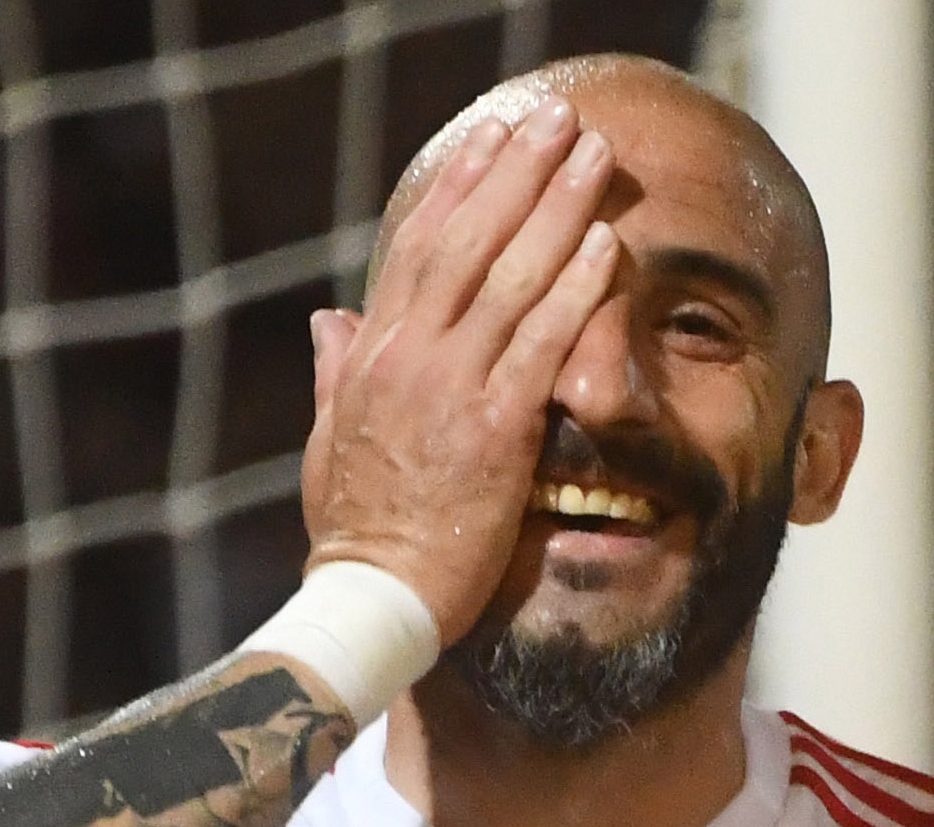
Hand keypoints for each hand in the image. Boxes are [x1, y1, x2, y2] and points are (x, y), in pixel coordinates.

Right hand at [300, 97, 619, 643]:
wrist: (370, 599)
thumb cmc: (356, 531)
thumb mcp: (327, 441)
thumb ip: (333, 374)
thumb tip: (328, 321)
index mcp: (369, 358)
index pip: (415, 250)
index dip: (456, 188)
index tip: (489, 141)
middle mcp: (406, 358)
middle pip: (465, 241)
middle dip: (514, 174)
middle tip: (554, 121)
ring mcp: (448, 389)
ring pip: (508, 277)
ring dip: (556, 210)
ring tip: (593, 159)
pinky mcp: (492, 429)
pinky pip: (540, 343)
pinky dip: (574, 291)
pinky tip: (605, 247)